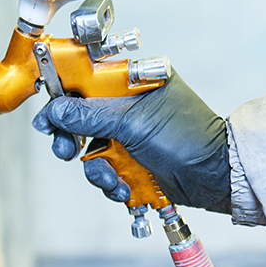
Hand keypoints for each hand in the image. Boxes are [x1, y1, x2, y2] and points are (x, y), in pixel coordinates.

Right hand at [31, 71, 231, 213]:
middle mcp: (130, 104)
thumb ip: (89, 115)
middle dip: (71, 138)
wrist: (218, 178)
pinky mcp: (134, 159)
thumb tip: (54, 111)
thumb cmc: (188, 139)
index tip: (47, 115)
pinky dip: (111, 181)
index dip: (62, 95)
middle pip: (80, 116)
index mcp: (133, 80)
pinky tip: (125, 188)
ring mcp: (131, 133)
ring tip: (112, 179)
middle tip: (66, 151)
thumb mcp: (133, 123)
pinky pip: (106, 168)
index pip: (86, 78)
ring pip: (91, 147)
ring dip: (96, 169)